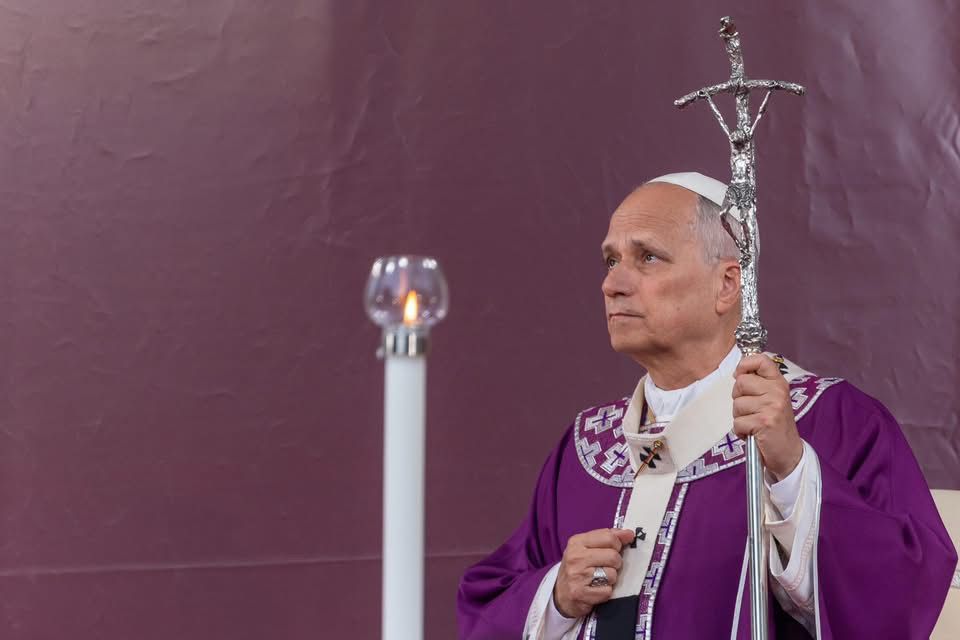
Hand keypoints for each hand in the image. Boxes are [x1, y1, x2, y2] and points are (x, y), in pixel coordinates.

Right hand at [553, 528, 634, 618]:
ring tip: (600, 579)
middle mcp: (575, 557)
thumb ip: (608, 538)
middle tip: (606, 567)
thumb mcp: (587, 548)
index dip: (617, 545)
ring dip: (611, 579)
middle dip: (616, 564)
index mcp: (577, 542)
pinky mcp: (581, 594)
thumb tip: (629, 533)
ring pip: (612, 574)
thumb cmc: (578, 568)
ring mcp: (577, 576)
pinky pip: (607, 591)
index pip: (608, 537)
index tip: (615, 549)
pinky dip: (606, 592)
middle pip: (613, 556)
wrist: (560, 595)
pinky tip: (596, 590)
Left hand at [733, 354, 803, 479]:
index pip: (761, 360)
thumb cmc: (774, 424)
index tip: (740, 375)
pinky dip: (740, 431)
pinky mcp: (764, 422)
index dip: (745, 365)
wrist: (788, 452)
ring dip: (740, 417)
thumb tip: (737, 373)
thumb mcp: (772, 399)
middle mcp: (777, 392)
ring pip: (737, 404)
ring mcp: (772, 407)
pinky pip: (737, 422)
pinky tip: (753, 433)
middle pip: (741, 382)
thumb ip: (758, 384)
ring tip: (754, 423)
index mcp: (779, 383)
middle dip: (738, 398)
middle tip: (751, 410)